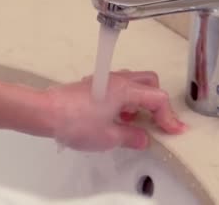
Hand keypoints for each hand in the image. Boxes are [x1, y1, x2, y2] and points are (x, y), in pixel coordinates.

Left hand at [47, 70, 185, 150]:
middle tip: (157, 122)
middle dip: (157, 102)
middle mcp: (117, 79)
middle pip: (149, 82)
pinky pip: (118, 86)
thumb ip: (131, 136)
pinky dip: (125, 99)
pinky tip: (116, 117)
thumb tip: (142, 138)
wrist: (46, 112)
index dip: (169, 116)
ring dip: (140, 100)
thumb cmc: (74, 121)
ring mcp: (104, 80)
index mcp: (126, 89)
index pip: (158, 98)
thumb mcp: (108, 137)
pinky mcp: (93, 84)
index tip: (173, 130)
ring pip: (134, 82)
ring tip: (134, 121)